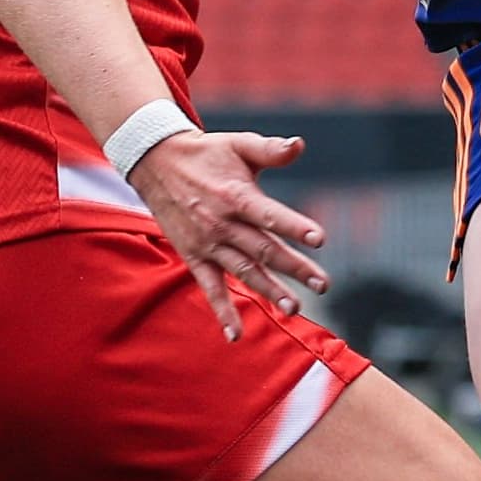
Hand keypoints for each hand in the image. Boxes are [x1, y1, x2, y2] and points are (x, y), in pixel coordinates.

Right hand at [127, 128, 328, 338]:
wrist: (156, 163)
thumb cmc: (207, 153)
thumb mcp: (238, 144)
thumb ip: (270, 150)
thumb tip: (299, 145)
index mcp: (236, 196)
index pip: (269, 215)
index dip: (294, 225)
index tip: (319, 238)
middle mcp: (222, 224)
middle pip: (264, 249)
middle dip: (295, 267)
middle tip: (324, 284)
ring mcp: (207, 244)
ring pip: (243, 271)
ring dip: (269, 291)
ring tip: (294, 308)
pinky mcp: (194, 257)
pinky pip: (210, 288)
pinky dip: (222, 311)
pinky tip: (236, 336)